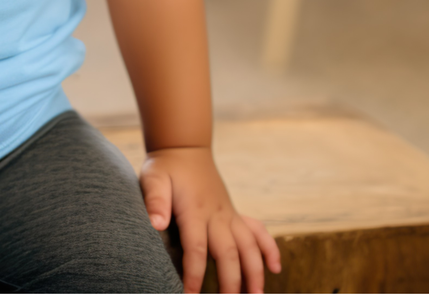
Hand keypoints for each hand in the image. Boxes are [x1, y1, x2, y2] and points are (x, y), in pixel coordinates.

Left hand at [140, 146, 280, 292]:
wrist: (184, 148)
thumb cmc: (165, 166)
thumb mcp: (153, 178)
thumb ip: (155, 200)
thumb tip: (155, 224)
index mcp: (194, 211)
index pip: (196, 249)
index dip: (193, 274)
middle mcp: (217, 215)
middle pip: (228, 253)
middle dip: (231, 281)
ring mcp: (229, 214)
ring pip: (249, 246)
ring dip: (255, 271)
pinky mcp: (235, 214)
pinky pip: (258, 231)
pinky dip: (269, 248)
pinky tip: (275, 267)